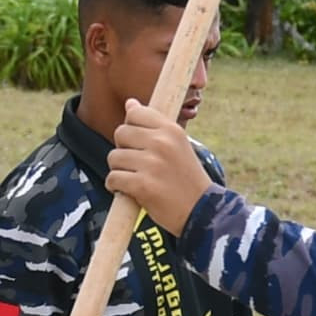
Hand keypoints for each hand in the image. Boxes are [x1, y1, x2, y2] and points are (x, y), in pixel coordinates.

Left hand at [108, 101, 211, 232]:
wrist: (202, 212)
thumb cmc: (187, 177)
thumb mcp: (178, 145)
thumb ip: (154, 125)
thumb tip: (130, 103)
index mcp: (172, 130)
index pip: (135, 113)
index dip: (133, 128)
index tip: (142, 143)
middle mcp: (162, 143)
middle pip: (120, 133)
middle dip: (124, 149)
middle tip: (139, 164)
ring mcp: (152, 164)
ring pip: (114, 157)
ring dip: (120, 170)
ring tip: (138, 179)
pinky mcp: (142, 185)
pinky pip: (113, 178)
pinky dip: (117, 187)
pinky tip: (131, 191)